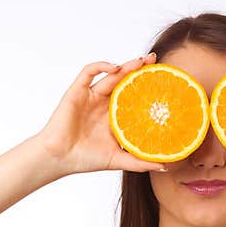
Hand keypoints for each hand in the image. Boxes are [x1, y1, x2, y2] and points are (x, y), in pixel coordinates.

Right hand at [37, 53, 167, 175]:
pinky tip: (115, 68)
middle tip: (155, 60)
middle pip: (125, 81)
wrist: (60, 158)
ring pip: (110, 75)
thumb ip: (140, 162)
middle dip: (139, 69)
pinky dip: (101, 66)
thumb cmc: (85, 159)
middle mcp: (104, 104)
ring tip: (141, 61)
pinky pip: (88, 72)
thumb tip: (165, 166)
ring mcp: (91, 96)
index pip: (134, 96)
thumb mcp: (118, 160)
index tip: (165, 80)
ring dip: (126, 66)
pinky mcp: (77, 92)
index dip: (147, 86)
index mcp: (115, 116)